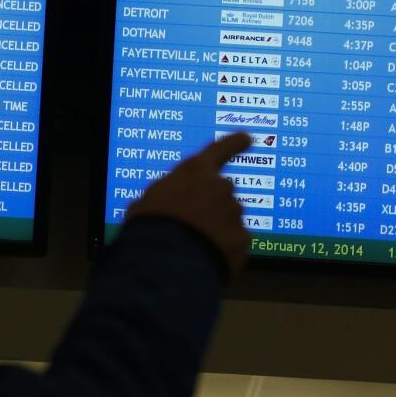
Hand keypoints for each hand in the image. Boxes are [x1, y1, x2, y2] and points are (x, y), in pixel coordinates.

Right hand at [126, 131, 252, 275]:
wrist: (166, 258)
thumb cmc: (151, 223)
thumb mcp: (148, 201)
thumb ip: (167, 195)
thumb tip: (168, 202)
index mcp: (195, 171)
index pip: (220, 150)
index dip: (234, 143)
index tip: (247, 137)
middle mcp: (221, 187)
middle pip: (220, 194)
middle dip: (210, 206)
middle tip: (189, 223)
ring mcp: (234, 214)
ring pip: (227, 220)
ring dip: (215, 229)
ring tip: (192, 244)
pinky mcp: (242, 239)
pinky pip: (233, 242)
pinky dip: (222, 248)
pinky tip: (204, 256)